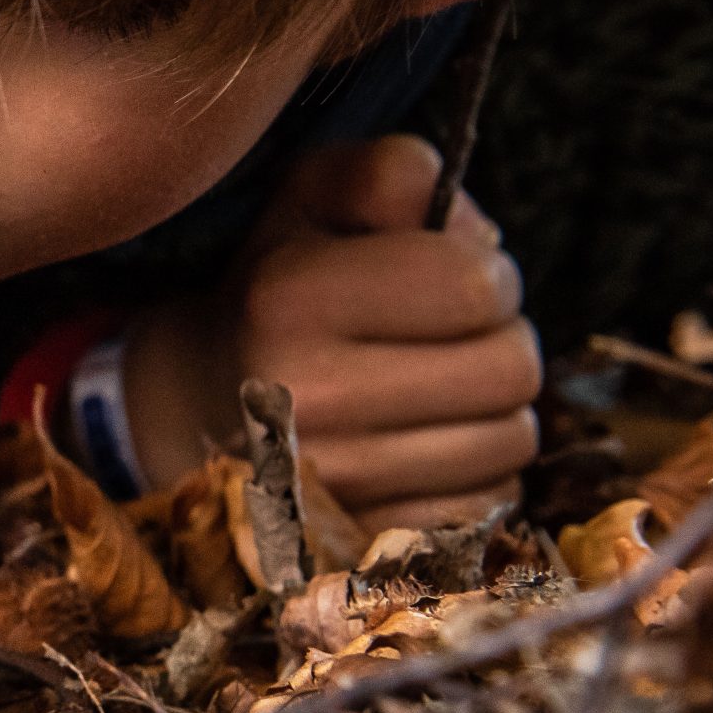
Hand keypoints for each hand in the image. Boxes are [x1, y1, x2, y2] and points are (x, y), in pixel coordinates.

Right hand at [123, 134, 541, 531]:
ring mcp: (332, 481)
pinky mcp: (362, 540)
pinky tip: (420, 447)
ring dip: (490, 409)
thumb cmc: (282, 287)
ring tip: (430, 390)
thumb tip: (471, 232)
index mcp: (288, 298)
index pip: (478, 284)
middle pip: (511, 367)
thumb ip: (387, 173)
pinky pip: (491, 503)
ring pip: (512, 439)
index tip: (445, 275)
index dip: (483, 269)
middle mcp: (302, 395)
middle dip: (497, 339)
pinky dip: (474, 472)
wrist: (199, 401)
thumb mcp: (314, 201)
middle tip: (448, 335)